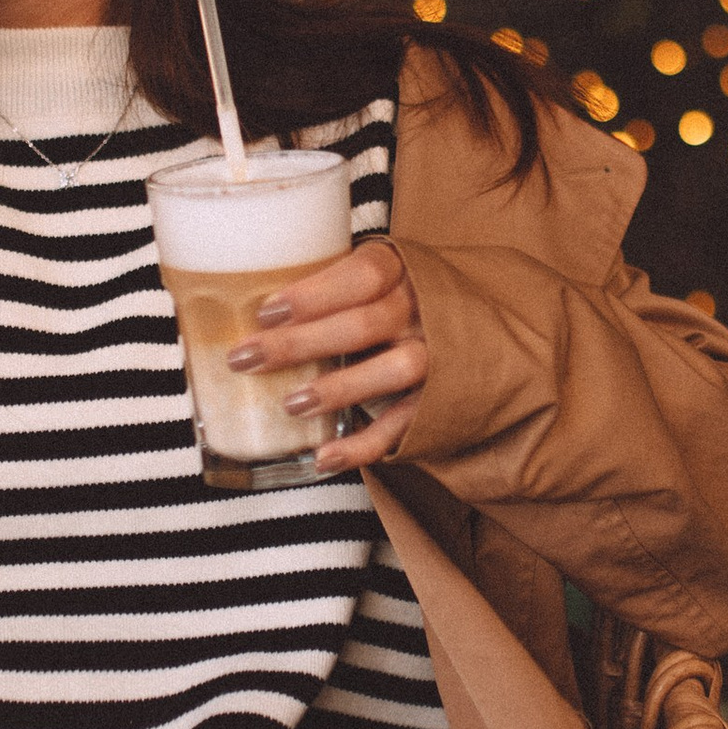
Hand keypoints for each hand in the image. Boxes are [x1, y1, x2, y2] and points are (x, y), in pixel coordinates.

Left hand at [230, 236, 426, 474]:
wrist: (489, 326)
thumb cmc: (404, 297)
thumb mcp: (380, 276)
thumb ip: (332, 284)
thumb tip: (238, 300)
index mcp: (402, 271)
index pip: (362, 275)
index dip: (314, 294)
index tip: (267, 311)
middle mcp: (423, 311)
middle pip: (364, 324)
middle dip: (301, 343)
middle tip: (245, 359)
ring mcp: (437, 357)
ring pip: (393, 369)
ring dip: (339, 388)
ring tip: (291, 404)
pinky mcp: (440, 401)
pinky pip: (403, 425)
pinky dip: (364, 445)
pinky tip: (324, 458)